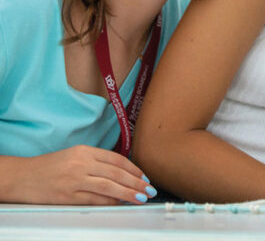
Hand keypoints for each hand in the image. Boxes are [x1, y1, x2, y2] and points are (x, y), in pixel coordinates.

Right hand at [4, 145, 156, 204]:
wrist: (23, 177)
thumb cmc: (50, 166)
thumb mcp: (75, 155)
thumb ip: (96, 162)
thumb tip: (122, 173)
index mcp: (85, 151)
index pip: (116, 159)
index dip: (134, 169)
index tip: (145, 177)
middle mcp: (81, 164)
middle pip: (116, 173)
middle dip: (136, 182)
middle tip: (149, 189)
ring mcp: (75, 181)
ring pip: (109, 186)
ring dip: (128, 193)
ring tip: (141, 197)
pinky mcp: (68, 196)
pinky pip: (95, 200)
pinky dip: (110, 202)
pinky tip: (120, 203)